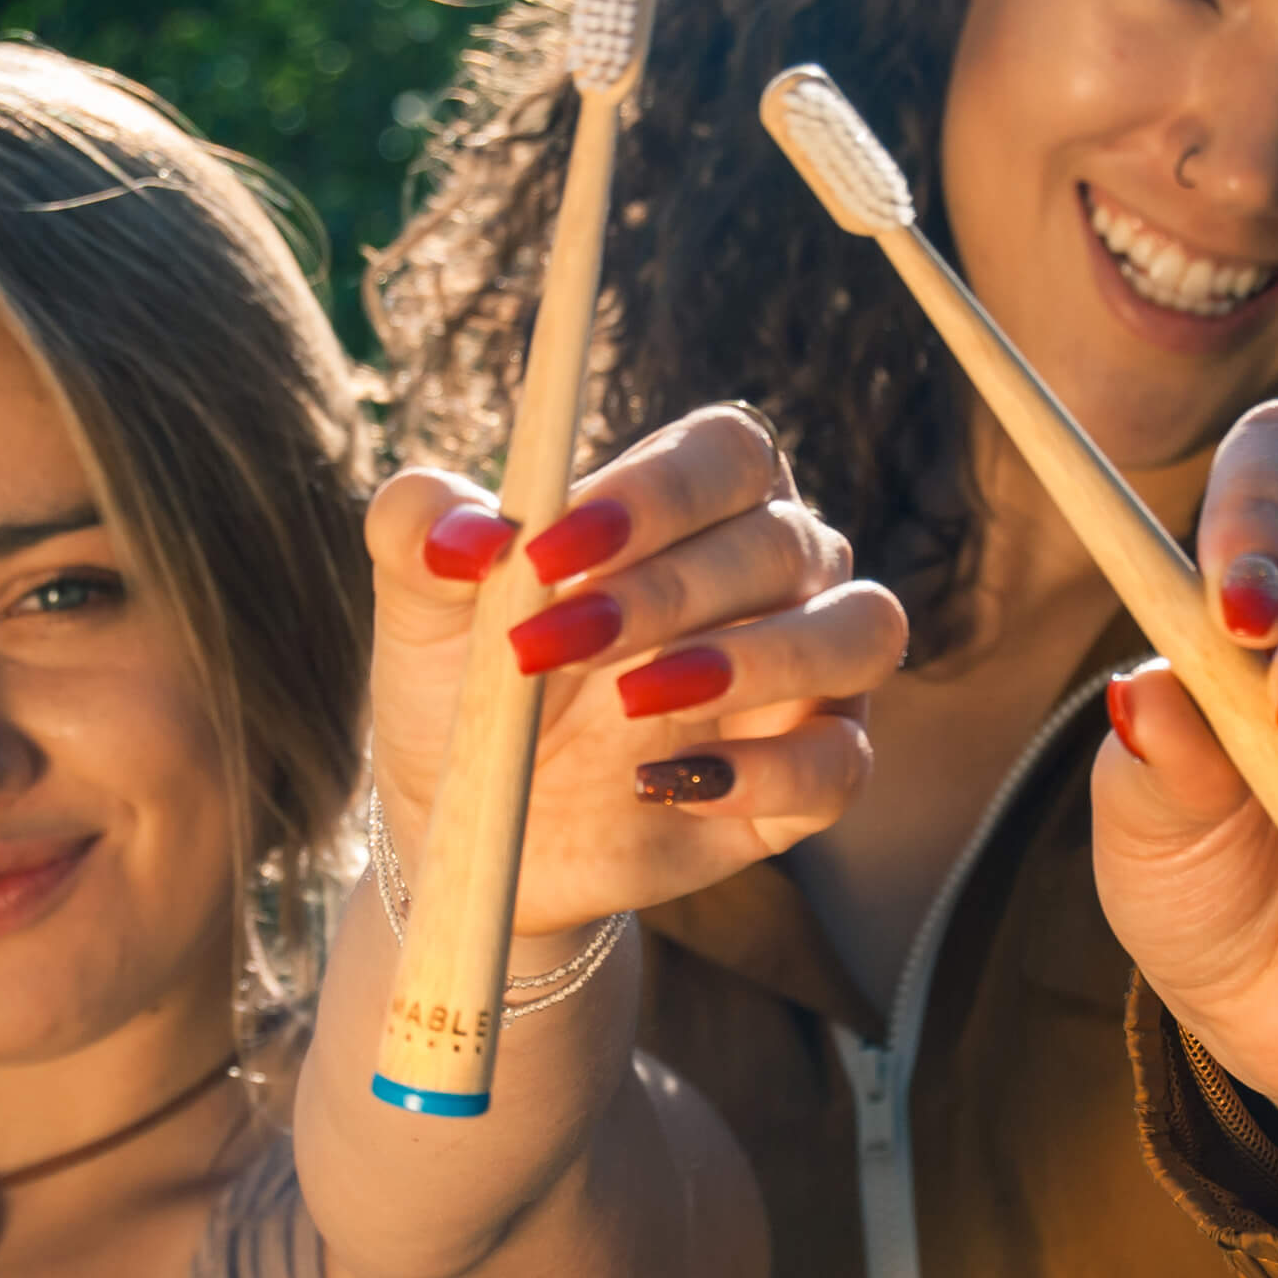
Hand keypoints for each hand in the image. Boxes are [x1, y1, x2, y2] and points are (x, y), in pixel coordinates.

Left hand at [367, 404, 908, 938]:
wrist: (471, 824)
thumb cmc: (464, 681)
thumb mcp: (419, 604)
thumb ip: (420, 529)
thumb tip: (470, 532)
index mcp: (697, 502)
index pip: (726, 452)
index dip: (655, 492)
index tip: (551, 548)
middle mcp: (776, 573)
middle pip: (781, 542)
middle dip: (665, 593)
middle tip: (548, 646)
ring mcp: (807, 676)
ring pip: (858, 631)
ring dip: (757, 659)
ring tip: (632, 701)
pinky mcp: (809, 777)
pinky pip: (842, 762)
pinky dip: (767, 771)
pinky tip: (663, 787)